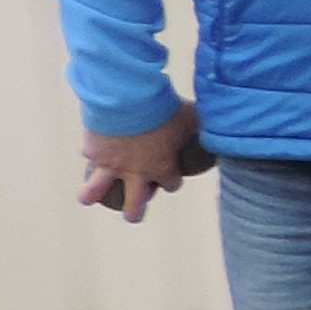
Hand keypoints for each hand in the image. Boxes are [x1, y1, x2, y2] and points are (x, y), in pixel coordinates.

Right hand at [79, 105, 206, 222]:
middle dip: (134, 212)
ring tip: (90, 198)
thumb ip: (202, 127)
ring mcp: (110, 164)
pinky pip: (88, 157)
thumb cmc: (165, 106)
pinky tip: (90, 150)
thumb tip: (222, 124)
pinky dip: (90, 154)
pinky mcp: (91, 150)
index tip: (171, 177)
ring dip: (92, 196)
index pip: (171, 184)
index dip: (172, 181)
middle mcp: (135, 172)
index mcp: (162, 167)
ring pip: (94, 192)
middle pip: (133, 205)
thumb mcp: (191, 118)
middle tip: (133, 213)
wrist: (129, 95)